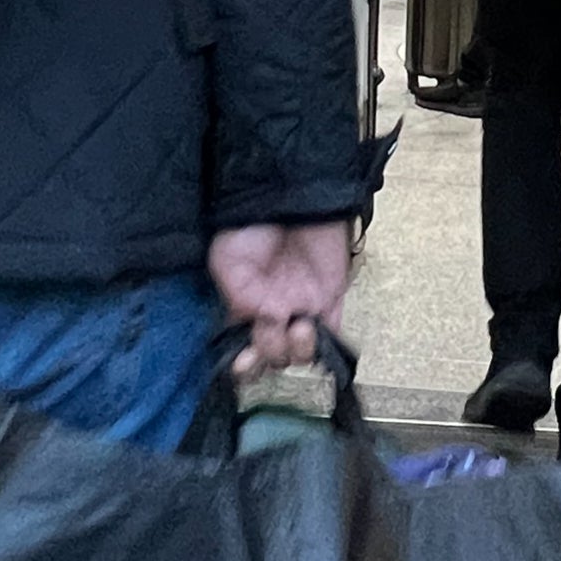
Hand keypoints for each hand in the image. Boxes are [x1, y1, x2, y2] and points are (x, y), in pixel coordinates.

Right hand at [208, 221, 352, 375]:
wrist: (289, 194)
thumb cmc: (252, 224)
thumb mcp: (227, 258)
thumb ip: (239, 296)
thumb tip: (268, 319)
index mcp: (243, 309)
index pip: (240, 352)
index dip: (242, 366)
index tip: (242, 362)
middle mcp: (272, 315)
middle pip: (272, 358)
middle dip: (269, 354)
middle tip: (271, 328)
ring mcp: (302, 309)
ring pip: (300, 355)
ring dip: (297, 351)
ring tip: (300, 326)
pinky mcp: (331, 300)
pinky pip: (332, 337)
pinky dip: (326, 345)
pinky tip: (315, 330)